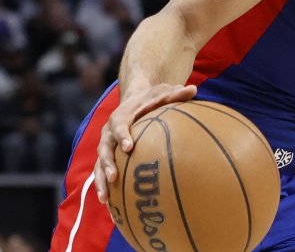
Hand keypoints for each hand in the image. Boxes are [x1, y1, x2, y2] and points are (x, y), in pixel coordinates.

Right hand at [93, 83, 195, 204]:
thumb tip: (194, 89)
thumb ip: (176, 93)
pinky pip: (103, 173)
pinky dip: (105, 187)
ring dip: (101, 181)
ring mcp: (107, 145)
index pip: (119, 125)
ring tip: (105, 199)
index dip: (122, 136)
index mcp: (121, 116)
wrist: (135, 99)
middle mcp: (109, 132)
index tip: (129, 147)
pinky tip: (109, 206)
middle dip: (108, 163)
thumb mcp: (164, 92)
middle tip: (114, 177)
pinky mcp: (108, 156)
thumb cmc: (153, 98)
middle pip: (104, 148)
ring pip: (99, 164)